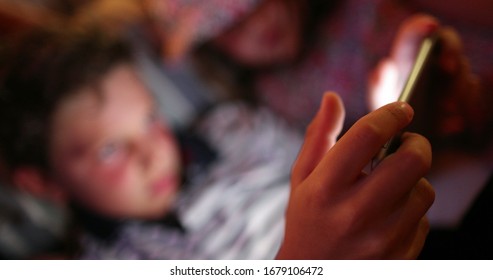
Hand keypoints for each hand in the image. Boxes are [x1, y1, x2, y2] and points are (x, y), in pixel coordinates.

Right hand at [276, 92, 433, 258]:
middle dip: (415, 142)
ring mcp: (380, 238)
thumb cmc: (306, 221)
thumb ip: (318, 136)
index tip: (401, 108)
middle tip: (405, 143)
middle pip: (411, 159)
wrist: (313, 275)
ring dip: (413, 179)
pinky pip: (424, 218)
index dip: (391, 113)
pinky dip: (412, 208)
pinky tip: (389, 214)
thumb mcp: (302, 178)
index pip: (368, 135)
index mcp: (324, 188)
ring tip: (389, 186)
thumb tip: (332, 97)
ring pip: (424, 189)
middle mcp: (353, 213)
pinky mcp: (400, 255)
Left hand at [369, 14, 484, 149]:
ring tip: (445, 108)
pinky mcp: (468, 106)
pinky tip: (451, 125)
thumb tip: (383, 66)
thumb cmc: (391, 123)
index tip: (428, 26)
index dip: (422, 27)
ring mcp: (454, 85)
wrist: (410, 154)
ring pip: (465, 75)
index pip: (417, 35)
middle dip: (450, 54)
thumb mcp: (381, 107)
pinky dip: (465, 111)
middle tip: (446, 66)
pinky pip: (475, 101)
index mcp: (409, 62)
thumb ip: (380, 87)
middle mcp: (434, 67)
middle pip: (450, 48)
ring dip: (457, 88)